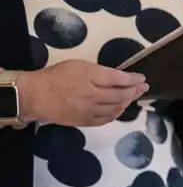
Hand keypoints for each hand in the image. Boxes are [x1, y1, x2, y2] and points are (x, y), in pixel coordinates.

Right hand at [16, 62, 148, 127]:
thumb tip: (118, 77)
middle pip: (121, 95)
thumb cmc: (56, 76)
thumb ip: (99, 71)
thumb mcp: (78, 65)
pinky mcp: (84, 122)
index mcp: (90, 77)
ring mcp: (89, 111)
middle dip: (135, 91)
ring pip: (116, 108)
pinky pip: (107, 119)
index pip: (119, 79)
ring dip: (127, 102)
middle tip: (143, 87)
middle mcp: (92, 95)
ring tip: (132, 97)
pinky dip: (116, 113)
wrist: (35, 96)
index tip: (142, 78)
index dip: (133, 79)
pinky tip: (120, 108)